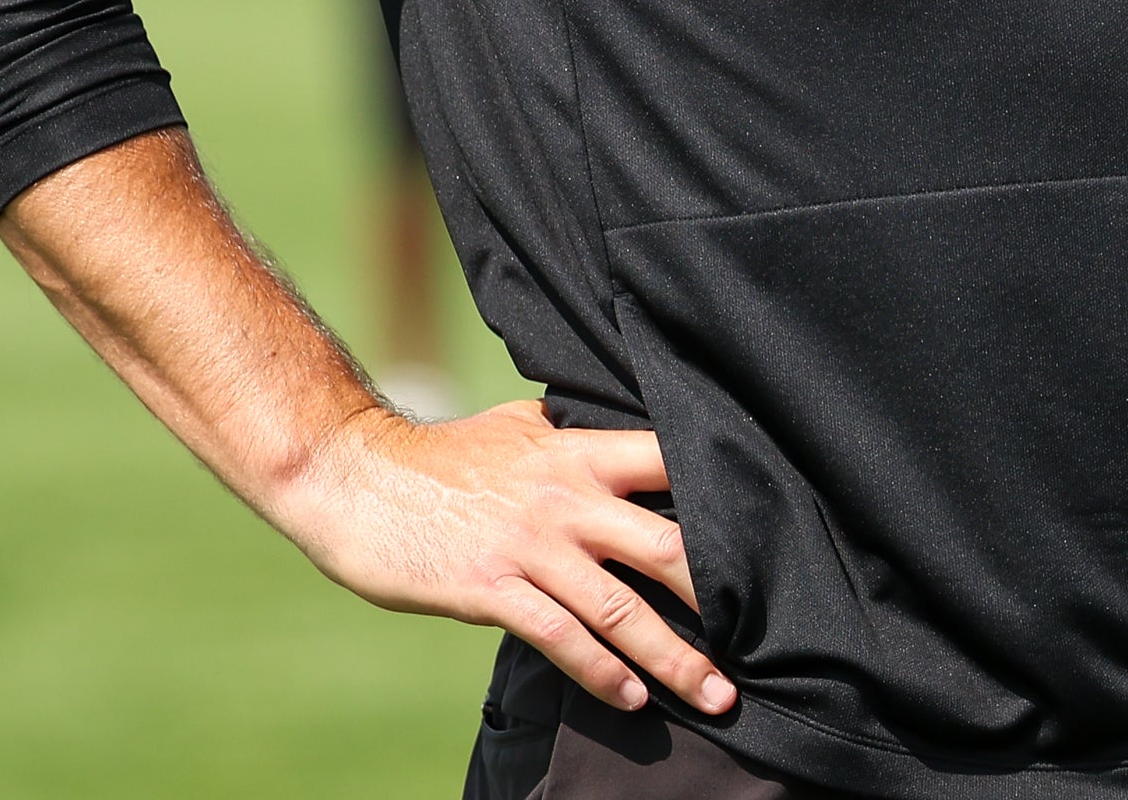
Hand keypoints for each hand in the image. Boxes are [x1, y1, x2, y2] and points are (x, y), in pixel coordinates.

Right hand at [265, 397, 729, 716]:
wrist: (354, 476)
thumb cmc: (442, 456)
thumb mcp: (520, 427)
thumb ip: (577, 439)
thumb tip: (627, 442)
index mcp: (579, 451)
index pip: (672, 463)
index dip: (725, 499)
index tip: (773, 538)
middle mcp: (566, 496)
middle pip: (667, 546)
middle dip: (721, 597)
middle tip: (767, 639)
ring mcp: (530, 545)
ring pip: (622, 608)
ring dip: (676, 658)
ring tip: (716, 695)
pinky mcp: (491, 588)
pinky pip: (561, 637)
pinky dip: (603, 673)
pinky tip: (632, 699)